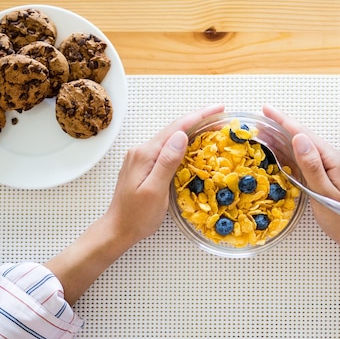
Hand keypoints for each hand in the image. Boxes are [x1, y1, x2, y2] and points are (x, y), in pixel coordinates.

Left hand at [103, 104, 224, 250]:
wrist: (118, 229)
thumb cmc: (137, 216)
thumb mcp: (155, 191)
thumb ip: (167, 162)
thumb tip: (181, 136)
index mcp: (146, 154)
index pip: (176, 128)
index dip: (199, 117)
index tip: (218, 109)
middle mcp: (142, 151)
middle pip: (174, 129)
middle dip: (199, 120)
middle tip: (221, 117)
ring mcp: (142, 157)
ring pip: (171, 137)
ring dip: (192, 130)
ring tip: (212, 127)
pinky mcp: (144, 165)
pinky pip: (167, 148)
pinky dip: (183, 142)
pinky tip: (193, 143)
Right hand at [262, 104, 339, 254]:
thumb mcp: (324, 195)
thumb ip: (312, 166)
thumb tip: (299, 138)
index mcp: (336, 160)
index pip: (305, 136)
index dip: (284, 121)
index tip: (268, 109)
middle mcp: (335, 160)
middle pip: (305, 138)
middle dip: (282, 128)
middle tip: (260, 121)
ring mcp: (333, 168)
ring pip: (305, 149)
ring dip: (285, 140)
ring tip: (265, 134)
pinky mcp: (330, 176)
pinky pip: (308, 160)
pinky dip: (292, 154)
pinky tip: (281, 152)